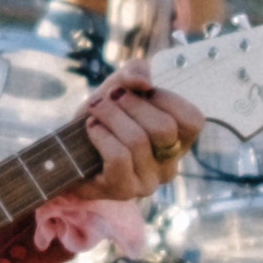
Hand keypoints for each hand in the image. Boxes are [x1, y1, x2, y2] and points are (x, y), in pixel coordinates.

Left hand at [69, 77, 206, 203]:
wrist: (69, 148)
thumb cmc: (104, 116)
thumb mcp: (121, 85)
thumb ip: (135, 72)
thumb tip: (144, 82)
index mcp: (179, 141)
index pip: (192, 121)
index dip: (167, 98)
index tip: (143, 89)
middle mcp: (169, 165)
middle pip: (164, 129)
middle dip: (132, 103)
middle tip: (111, 95)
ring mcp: (148, 181)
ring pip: (137, 140)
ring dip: (110, 115)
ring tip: (95, 106)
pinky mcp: (123, 190)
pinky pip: (118, 157)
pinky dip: (101, 135)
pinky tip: (91, 127)